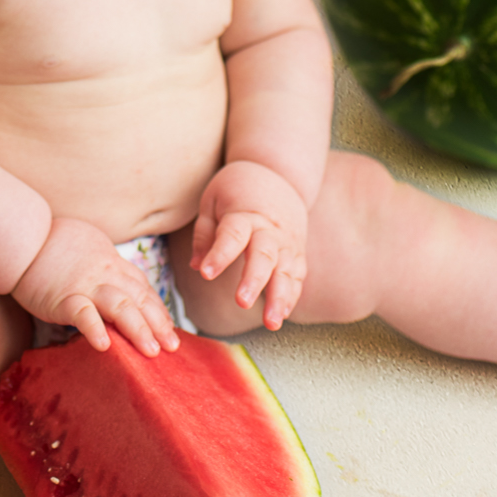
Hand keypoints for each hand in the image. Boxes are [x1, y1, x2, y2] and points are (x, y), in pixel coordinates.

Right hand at [10, 216, 173, 355]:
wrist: (20, 236)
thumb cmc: (50, 242)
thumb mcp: (88, 246)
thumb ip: (104, 265)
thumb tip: (116, 285)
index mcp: (110, 263)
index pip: (142, 288)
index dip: (158, 309)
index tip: (169, 328)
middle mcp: (104, 274)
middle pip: (139, 299)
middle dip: (158, 324)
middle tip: (172, 347)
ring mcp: (84, 285)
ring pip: (120, 306)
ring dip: (139, 329)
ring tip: (151, 352)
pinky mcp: (61, 297)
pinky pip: (82, 313)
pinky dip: (95, 329)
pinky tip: (105, 346)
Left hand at [189, 159, 313, 331]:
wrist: (277, 173)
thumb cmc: (237, 188)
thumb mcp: (212, 200)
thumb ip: (204, 234)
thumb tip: (198, 267)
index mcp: (244, 213)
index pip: (232, 235)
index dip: (220, 254)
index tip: (207, 274)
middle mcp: (269, 230)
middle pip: (264, 255)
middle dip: (254, 280)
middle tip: (241, 302)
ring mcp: (287, 242)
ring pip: (287, 271)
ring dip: (280, 298)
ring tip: (271, 323)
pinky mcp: (297, 252)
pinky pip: (297, 276)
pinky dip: (291, 296)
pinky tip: (281, 316)